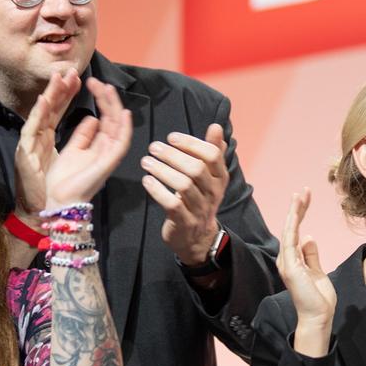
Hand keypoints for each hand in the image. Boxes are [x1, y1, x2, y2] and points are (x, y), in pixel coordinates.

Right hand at [13, 68, 82, 217]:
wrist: (47, 210)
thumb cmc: (60, 186)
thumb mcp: (77, 157)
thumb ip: (84, 137)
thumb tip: (95, 118)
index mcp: (49, 136)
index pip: (60, 109)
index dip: (69, 93)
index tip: (80, 78)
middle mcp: (39, 137)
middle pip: (51, 107)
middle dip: (61, 88)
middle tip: (69, 71)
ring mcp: (30, 143)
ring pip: (41, 113)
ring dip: (51, 95)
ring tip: (59, 78)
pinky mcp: (25, 154)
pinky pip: (31, 130)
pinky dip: (37, 114)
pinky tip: (44, 100)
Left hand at [45, 78, 133, 207]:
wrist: (56, 200)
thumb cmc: (62, 179)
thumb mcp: (72, 150)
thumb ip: (83, 135)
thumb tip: (92, 117)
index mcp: (96, 146)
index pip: (103, 119)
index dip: (99, 101)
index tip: (90, 84)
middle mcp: (105, 149)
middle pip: (111, 119)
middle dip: (105, 99)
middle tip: (97, 81)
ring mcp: (108, 156)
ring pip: (118, 126)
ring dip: (114, 107)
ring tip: (108, 88)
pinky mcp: (108, 163)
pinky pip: (121, 144)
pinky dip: (125, 129)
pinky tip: (124, 113)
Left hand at [142, 124, 231, 265]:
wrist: (197, 238)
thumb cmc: (199, 199)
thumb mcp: (209, 177)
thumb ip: (212, 152)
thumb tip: (216, 127)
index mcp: (220, 178)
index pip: (212, 155)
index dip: (192, 143)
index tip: (172, 137)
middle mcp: (213, 193)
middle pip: (196, 169)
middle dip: (173, 155)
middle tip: (153, 147)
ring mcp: (200, 209)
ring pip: (183, 186)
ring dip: (162, 171)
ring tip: (145, 161)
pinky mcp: (185, 222)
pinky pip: (172, 204)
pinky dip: (157, 190)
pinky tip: (146, 180)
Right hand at [278, 188, 334, 356]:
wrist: (318, 316)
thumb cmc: (318, 298)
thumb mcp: (318, 271)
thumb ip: (311, 255)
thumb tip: (308, 237)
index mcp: (292, 259)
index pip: (295, 231)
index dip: (300, 214)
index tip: (305, 198)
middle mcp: (286, 259)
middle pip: (290, 228)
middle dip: (296, 208)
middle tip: (303, 191)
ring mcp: (287, 263)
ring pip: (289, 231)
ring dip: (294, 212)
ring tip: (299, 195)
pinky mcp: (291, 267)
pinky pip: (290, 241)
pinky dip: (292, 226)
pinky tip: (296, 213)